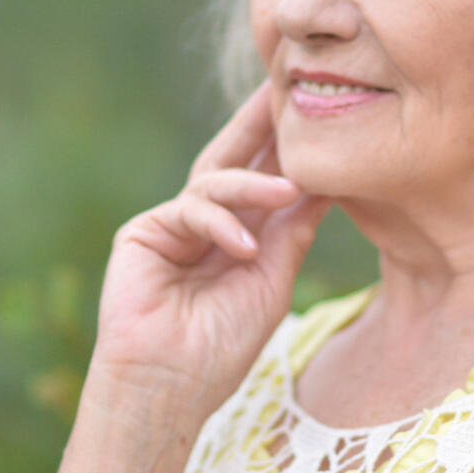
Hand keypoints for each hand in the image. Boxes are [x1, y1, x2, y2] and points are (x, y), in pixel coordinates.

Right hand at [90, 82, 331, 424]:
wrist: (172, 388)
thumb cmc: (222, 346)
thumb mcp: (274, 280)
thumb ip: (293, 231)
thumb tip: (330, 185)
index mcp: (238, 231)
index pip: (264, 175)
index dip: (287, 145)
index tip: (319, 110)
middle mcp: (205, 221)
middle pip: (234, 157)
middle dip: (260, 123)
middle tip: (285, 84)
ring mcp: (172, 224)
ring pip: (216, 182)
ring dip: (254, 184)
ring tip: (288, 189)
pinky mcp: (144, 233)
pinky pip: (189, 212)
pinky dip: (220, 226)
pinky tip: (242, 247)